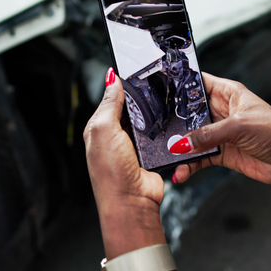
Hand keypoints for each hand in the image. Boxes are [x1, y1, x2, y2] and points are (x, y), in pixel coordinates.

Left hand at [83, 68, 165, 257]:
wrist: (132, 202)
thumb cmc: (110, 172)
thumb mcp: (104, 130)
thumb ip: (110, 104)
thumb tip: (112, 78)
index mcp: (100, 127)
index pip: (112, 98)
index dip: (123, 84)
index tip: (137, 68)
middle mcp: (117, 135)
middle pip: (133, 108)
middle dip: (143, 99)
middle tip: (155, 84)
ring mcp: (135, 146)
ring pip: (150, 120)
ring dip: (156, 115)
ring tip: (164, 104)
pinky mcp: (153, 154)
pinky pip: (162, 135)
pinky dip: (166, 130)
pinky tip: (170, 124)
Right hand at [171, 73, 270, 187]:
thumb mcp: (239, 126)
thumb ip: (208, 134)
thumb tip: (183, 142)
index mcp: (229, 93)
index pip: (199, 83)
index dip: (181, 86)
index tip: (162, 90)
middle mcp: (222, 111)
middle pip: (190, 113)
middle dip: (175, 122)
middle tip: (160, 130)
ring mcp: (220, 133)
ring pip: (192, 138)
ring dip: (181, 148)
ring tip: (170, 156)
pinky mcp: (221, 153)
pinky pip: (198, 158)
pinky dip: (189, 165)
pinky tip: (182, 171)